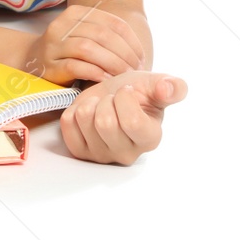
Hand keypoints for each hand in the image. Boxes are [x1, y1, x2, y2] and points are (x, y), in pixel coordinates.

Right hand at [26, 4, 146, 83]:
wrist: (33, 61)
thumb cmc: (69, 51)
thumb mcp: (86, 35)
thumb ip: (107, 36)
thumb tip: (139, 52)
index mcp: (76, 13)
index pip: (113, 23)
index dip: (132, 42)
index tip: (141, 59)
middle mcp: (62, 25)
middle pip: (102, 35)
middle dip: (125, 54)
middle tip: (135, 70)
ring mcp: (53, 45)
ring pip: (88, 49)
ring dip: (112, 64)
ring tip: (123, 76)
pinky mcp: (49, 65)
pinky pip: (75, 66)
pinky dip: (95, 73)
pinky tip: (106, 80)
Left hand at [61, 71, 186, 164]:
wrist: (113, 95)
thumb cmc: (137, 92)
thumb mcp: (156, 84)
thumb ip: (172, 87)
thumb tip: (168, 89)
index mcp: (150, 139)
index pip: (132, 122)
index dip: (125, 99)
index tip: (127, 92)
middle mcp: (127, 153)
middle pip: (105, 123)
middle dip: (106, 100)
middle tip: (112, 100)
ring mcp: (102, 155)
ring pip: (85, 120)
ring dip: (90, 103)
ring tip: (101, 105)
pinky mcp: (80, 151)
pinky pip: (67, 124)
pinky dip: (74, 110)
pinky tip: (88, 113)